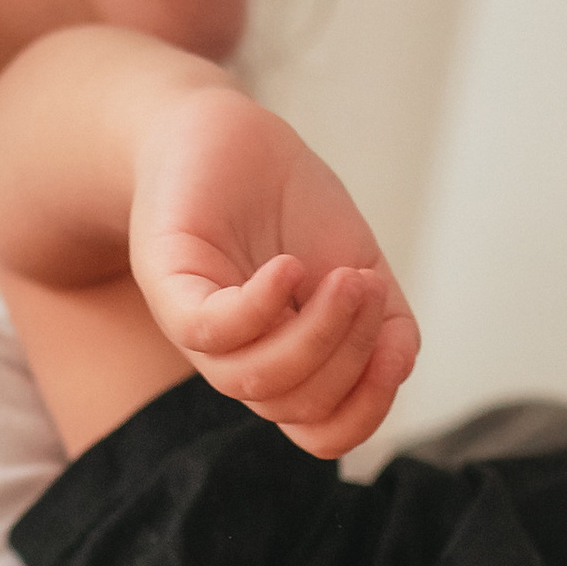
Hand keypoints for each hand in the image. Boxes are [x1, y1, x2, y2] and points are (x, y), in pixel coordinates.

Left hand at [127, 85, 417, 458]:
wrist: (226, 135)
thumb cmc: (289, 203)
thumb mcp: (359, 264)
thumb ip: (388, 325)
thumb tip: (398, 369)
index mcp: (284, 364)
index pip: (322, 431)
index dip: (367, 407)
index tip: (397, 350)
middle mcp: (239, 357)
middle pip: (300, 406)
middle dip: (353, 352)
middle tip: (368, 286)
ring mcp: (199, 329)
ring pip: (257, 381)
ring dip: (319, 335)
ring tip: (345, 278)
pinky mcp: (168, 286)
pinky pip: (211, 331)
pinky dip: (261, 307)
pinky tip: (289, 267)